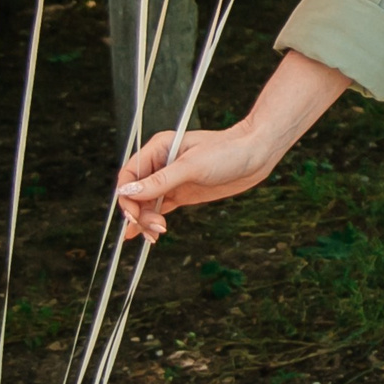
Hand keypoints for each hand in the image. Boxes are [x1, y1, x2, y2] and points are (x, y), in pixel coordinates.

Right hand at [114, 122, 281, 241]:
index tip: (134, 214)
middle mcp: (162, 164)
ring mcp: (171, 180)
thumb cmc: (227, 151)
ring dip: (146, 221)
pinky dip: (152, 221)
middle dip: (139, 212)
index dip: (127, 196)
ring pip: (147, 204)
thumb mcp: (192, 166)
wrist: (257, 155)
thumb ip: (159, 181)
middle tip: (151, 228)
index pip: (129, 174)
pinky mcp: (182, 193)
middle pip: (136, 193)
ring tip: (155, 234)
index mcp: (159, 148)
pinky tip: (144, 235)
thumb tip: (127, 191)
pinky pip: (160, 209)